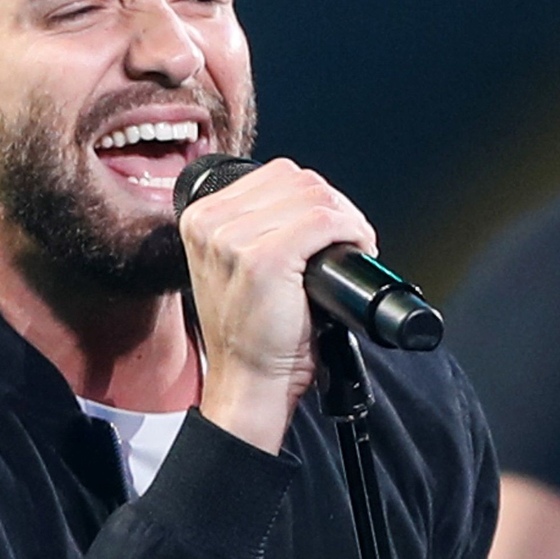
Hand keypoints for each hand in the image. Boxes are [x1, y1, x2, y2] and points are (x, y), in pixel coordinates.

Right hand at [178, 158, 377, 452]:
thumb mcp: (237, 267)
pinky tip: (357, 249)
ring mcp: (234, 240)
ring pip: (314, 196)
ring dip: (346, 218)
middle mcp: (211, 223)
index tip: (332, 224)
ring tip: (353, 245)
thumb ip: (258, 228)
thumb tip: (313, 202)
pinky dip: (351, 230)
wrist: (248, 383)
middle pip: (297, 180)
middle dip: (334, 205)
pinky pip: (323, 221)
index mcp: (201, 218)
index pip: (277, 175)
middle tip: (349, 238)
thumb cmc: (252, 335)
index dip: (315, 196)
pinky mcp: (263, 260)